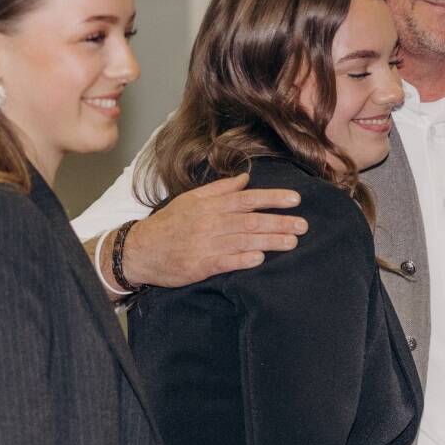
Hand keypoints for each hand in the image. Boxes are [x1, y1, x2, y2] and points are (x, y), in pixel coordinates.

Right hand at [118, 173, 306, 288]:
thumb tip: (246, 178)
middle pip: (250, 221)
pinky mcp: (199, 265)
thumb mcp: (192, 199)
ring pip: (242, 241)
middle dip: (279, 222)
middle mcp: (210, 223)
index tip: (295, 199)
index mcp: (210, 205)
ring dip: (269, 241)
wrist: (140, 250)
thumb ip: (220, 189)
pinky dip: (243, 260)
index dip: (272, 198)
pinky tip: (260, 259)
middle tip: (303, 224)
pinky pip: (225, 262)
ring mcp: (205, 245)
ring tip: (292, 241)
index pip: (247, 199)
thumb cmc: (170, 223)